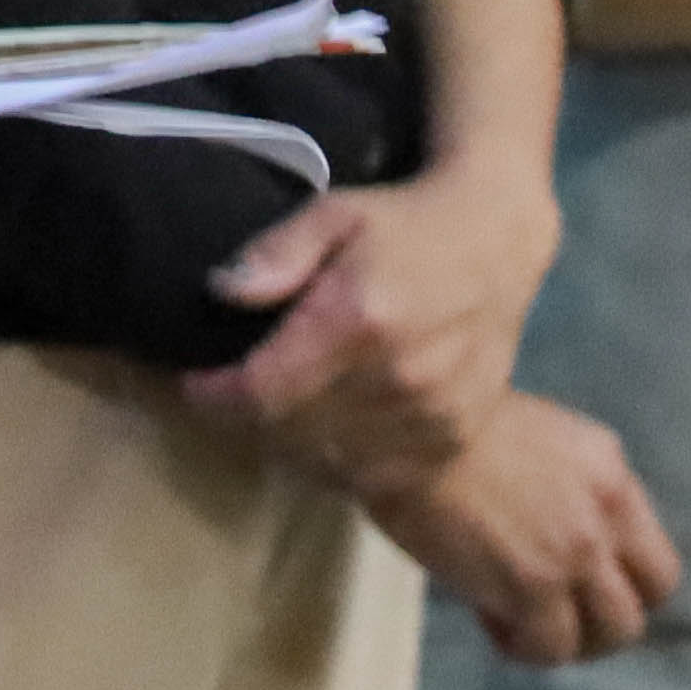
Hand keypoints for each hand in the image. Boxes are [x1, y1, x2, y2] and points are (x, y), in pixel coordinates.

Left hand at [186, 149, 554, 497]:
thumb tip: (221, 291)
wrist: (497, 243)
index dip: (214, 396)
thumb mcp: (334, 212)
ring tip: (270, 410)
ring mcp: (431, 417)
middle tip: (228, 394)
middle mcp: (399, 378)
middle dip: (244, 418)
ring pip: (328, 461)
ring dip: (287, 444)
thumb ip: (277, 252)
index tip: (194, 383)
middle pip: (289, 432)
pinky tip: (322, 430)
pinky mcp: (452, 438)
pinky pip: (374, 476)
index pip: (262, 392)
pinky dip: (337, 462)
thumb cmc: (404, 223)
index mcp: (360, 321)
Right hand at [363, 393, 679, 667]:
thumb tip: (551, 530)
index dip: (619, 576)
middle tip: (558, 613)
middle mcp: (607, 514)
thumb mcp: (534, 438)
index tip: (574, 576)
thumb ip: (564, 485)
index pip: (652, 549)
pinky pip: (552, 648)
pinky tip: (489, 620)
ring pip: (614, 633)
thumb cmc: (446, 422)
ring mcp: (576, 554)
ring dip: (572, 638)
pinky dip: (524, 647)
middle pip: (651, 595)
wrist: (408, 427)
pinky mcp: (534, 588)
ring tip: (521, 625)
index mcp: (609, 469)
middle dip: (607, 614)